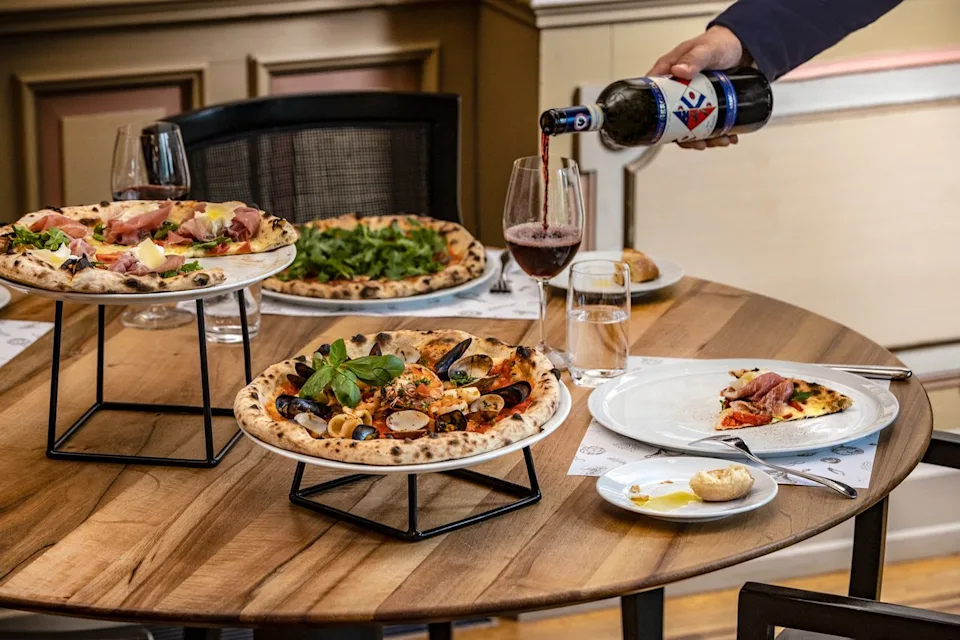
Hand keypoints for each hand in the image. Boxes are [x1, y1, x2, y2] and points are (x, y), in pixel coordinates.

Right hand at [647, 26, 749, 149]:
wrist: (744, 46)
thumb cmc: (720, 42)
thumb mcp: (706, 49)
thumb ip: (694, 59)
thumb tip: (679, 71)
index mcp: (667, 74)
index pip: (653, 99)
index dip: (657, 119)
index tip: (669, 133)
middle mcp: (676, 90)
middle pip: (672, 120)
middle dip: (687, 137)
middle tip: (701, 143)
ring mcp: (691, 100)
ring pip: (689, 126)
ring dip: (704, 138)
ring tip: (721, 140)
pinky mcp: (705, 105)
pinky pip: (705, 124)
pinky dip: (716, 133)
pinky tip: (728, 136)